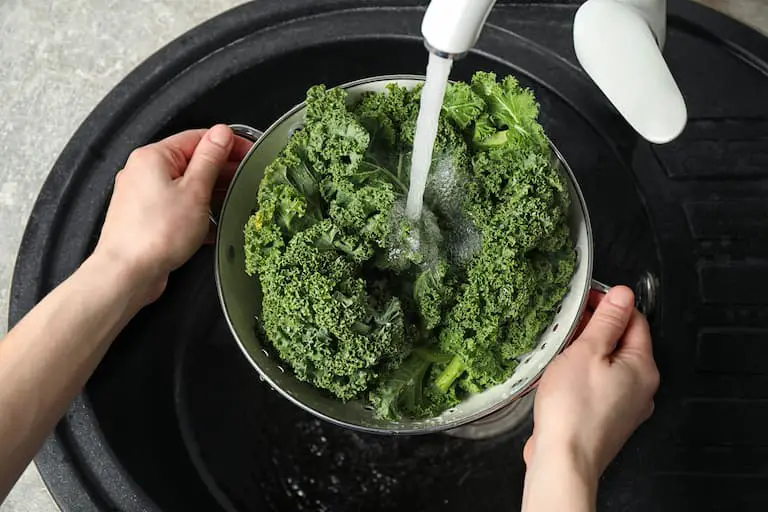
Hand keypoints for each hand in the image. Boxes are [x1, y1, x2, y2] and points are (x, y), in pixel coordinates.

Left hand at [93, 125, 252, 303]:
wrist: (127, 274)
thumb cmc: (157, 233)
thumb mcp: (195, 190)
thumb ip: (210, 159)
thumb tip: (222, 133)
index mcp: (154, 157)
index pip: (198, 138)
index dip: (228, 143)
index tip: (249, 152)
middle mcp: (144, 172)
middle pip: (191, 162)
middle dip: (221, 170)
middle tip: (247, 180)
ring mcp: (143, 196)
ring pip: (185, 186)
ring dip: (210, 194)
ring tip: (234, 203)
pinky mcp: (146, 218)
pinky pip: (177, 207)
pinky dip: (196, 213)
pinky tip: (214, 226)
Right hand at [524, 286, 659, 480]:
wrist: (564, 459)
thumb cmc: (574, 410)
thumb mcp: (588, 351)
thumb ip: (607, 321)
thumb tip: (623, 295)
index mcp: (643, 367)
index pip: (634, 320)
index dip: (610, 304)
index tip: (586, 298)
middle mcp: (641, 388)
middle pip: (622, 342)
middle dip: (595, 328)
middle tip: (567, 323)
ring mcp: (625, 406)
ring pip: (608, 364)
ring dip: (586, 351)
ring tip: (560, 348)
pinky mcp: (606, 418)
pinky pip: (598, 385)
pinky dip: (582, 373)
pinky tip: (561, 374)